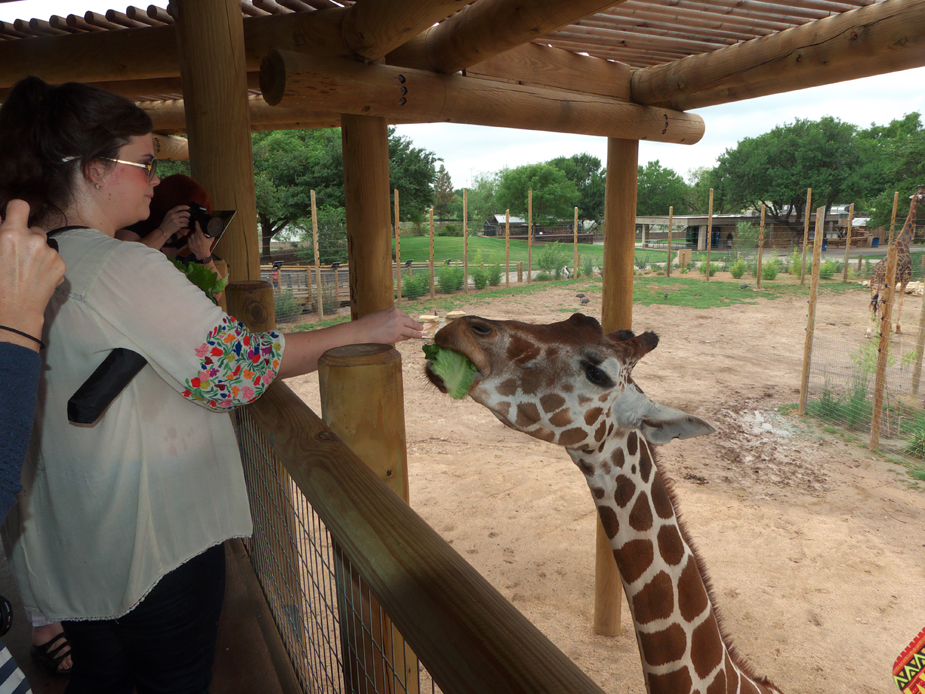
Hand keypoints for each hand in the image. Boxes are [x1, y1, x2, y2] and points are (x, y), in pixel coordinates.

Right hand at [0, 200, 66, 348]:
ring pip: (45, 244)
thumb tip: (3, 221)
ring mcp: (50, 253)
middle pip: (34, 228)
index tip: (14, 218)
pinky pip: (53, 257)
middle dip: (26, 237)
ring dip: (37, 251)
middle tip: (16, 255)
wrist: (12, 312)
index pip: (20, 206)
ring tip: (26, 269)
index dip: (16, 211)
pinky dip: (47, 264)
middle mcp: (34, 240)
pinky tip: (36, 276)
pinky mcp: (61, 266)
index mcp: (10, 234)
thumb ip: (0, 234)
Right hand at [157, 204, 190, 239]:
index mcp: (170, 212)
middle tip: (189, 216)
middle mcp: (173, 215)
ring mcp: (175, 220)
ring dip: (188, 221)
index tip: (188, 207)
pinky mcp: (178, 225)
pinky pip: (185, 224)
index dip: (184, 207)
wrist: (164, 230)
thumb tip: (181, 211)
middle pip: (184, 213)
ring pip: (185, 219)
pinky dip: (186, 225)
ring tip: (187, 222)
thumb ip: (173, 212)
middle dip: (188, 214)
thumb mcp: (168, 215)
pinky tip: (186, 225)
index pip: (178, 207)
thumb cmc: (166, 223)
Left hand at [187, 223, 213, 260]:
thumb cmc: (207, 247)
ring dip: (194, 236)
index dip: (197, 225)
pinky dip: (191, 239)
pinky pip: (189, 239)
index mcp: (202, 239)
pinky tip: (194, 241)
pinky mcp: (190, 245)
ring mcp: (193, 243)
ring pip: (192, 235)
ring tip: (197, 239)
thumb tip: (214, 230)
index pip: (199, 230)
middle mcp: (197, 241)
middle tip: (200, 235)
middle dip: (197, 232)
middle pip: (195, 232)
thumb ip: (212, 236)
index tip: (196, 221)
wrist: (202, 254)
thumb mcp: (211, 241)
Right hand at [355, 307, 423, 343]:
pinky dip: (407, 338)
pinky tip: (410, 338)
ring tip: (420, 335)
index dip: (409, 320)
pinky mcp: (396, 336)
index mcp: (394, 310)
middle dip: (416, 326)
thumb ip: (391, 318)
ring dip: (416, 334)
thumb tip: (399, 323)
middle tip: (421, 328)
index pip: (405, 315)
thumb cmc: (369, 322)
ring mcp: (398, 327)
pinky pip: (404, 337)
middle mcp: (398, 317)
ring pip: (410, 331)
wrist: (363, 330)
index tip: (412, 322)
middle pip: (410, 322)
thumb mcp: (382, 315)